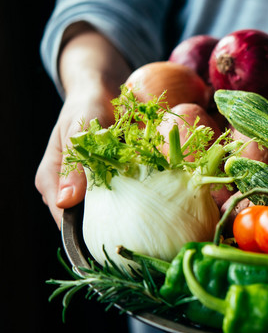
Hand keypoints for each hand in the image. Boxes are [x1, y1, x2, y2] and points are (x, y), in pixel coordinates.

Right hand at [35, 26, 130, 227]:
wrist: (103, 92)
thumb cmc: (86, 106)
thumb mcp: (78, 129)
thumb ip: (74, 163)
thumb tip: (66, 202)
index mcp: (51, 179)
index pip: (62, 218)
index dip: (83, 233)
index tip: (110, 240)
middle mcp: (69, 188)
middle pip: (84, 221)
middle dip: (109, 227)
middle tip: (136, 231)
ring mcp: (90, 186)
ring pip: (106, 212)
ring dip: (125, 213)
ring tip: (146, 217)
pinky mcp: (111, 181)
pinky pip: (124, 197)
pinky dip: (136, 198)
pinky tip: (152, 200)